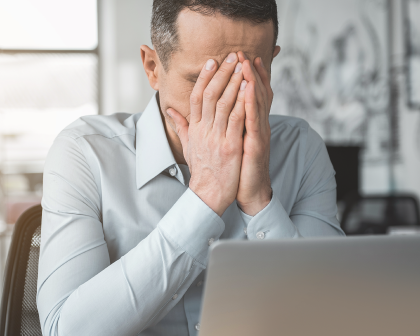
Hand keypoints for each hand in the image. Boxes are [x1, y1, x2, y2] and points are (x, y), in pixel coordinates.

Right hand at [166, 53, 246, 215]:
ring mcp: (216, 137)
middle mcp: (203, 130)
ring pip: (223, 103)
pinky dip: (242, 102)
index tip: (212, 61)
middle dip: (222, 73)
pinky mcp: (230, 146)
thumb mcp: (188, 146)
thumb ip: (181, 126)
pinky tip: (249, 89)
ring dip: (233, 82)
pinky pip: (236, 120)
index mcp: (195, 129)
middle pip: (210, 95)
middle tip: (231, 56)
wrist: (207, 195)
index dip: (204, 77)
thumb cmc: (201, 171)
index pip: (196, 97)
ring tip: (242, 65)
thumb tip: (170, 111)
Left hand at [236, 53, 272, 215]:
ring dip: (252, 82)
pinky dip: (252, 103)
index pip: (249, 95)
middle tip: (242, 53)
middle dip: (249, 73)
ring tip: (246, 64)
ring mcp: (259, 134)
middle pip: (256, 93)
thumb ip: (222, 126)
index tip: (239, 59)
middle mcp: (257, 125)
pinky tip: (248, 90)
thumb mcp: (229, 143)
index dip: (246, 76)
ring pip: (257, 103)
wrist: (249, 192)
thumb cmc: (239, 168)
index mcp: (249, 124)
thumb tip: (213, 114)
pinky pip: (255, 120)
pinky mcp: (257, 144)